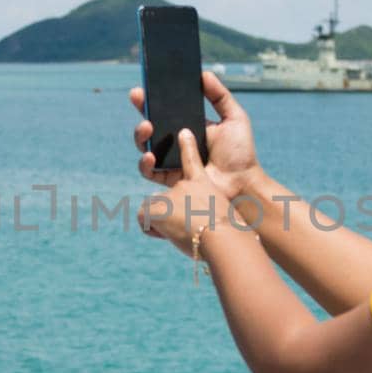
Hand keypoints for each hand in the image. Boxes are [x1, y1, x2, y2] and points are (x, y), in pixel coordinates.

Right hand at [130, 70, 261, 200]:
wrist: (243, 181)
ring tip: (147, 127)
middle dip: (142, 110)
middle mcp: (176, 142)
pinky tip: (150, 155)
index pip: (166, 109)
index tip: (145, 85)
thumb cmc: (240, 152)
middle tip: (139, 98)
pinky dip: (145, 163)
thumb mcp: (234, 117)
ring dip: (140, 134)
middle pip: (151, 124)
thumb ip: (220, 96)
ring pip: (145, 146)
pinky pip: (149, 171)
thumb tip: (203, 73)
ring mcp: (170, 160)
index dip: (153, 97)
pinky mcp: (168, 178)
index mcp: (189, 125)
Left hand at [138, 127, 232, 255]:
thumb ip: (202, 217)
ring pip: (154, 210)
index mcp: (203, 183)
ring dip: (163, 224)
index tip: (184, 133)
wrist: (223, 239)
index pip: (192, 160)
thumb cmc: (227, 236)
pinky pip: (143, 220)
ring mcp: (170, 194)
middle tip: (188, 225)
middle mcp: (185, 185)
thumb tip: (188, 229)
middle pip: (166, 200)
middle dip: (169, 214)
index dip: (188, 145)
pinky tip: (169, 235)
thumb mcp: (221, 222)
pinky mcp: (156, 206)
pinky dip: (152, 230)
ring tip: (183, 232)